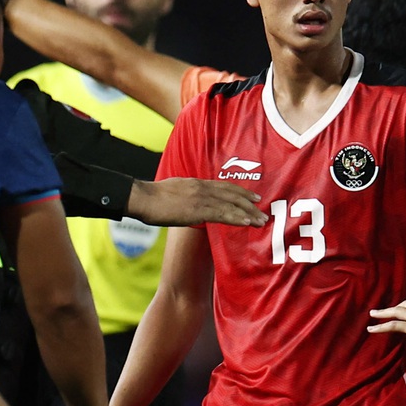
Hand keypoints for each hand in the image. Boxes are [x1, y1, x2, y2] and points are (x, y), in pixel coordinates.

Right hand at [129, 177, 265, 228]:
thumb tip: (191, 204)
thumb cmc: (153, 197)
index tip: (253, 197)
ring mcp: (201, 198)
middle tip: (262, 210)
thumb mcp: (174, 191)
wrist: (142, 198)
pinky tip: (246, 222)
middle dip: (249, 203)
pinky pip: (221, 214)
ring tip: (260, 220)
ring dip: (248, 213)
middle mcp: (202, 188)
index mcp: (196, 183)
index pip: (223, 186)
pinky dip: (236, 218)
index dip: (240, 192)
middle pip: (232, 194)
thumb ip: (187, 195)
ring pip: (230, 205)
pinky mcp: (197, 210)